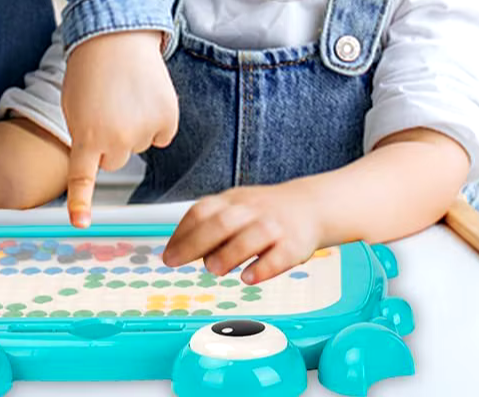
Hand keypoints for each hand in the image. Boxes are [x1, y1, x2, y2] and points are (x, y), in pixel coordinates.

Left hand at [61, 30, 176, 226]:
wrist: (117, 35)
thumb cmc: (90, 69)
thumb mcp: (73, 106)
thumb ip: (83, 136)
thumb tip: (99, 157)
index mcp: (86, 135)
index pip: (83, 178)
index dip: (81, 203)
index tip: (81, 223)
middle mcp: (116, 139)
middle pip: (114, 161)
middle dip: (109, 141)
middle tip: (106, 108)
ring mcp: (144, 131)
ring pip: (138, 146)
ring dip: (133, 127)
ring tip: (125, 95)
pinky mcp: (167, 119)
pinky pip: (161, 134)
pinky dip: (155, 120)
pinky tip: (146, 97)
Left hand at [162, 180, 322, 283]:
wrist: (311, 206)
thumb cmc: (265, 212)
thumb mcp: (236, 208)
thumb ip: (210, 226)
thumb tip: (179, 250)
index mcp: (233, 200)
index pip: (202, 211)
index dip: (182, 232)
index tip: (168, 254)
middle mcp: (252, 210)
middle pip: (222, 222)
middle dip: (196, 242)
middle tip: (176, 261)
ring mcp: (274, 226)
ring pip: (250, 236)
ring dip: (229, 253)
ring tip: (213, 269)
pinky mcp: (294, 244)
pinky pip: (279, 256)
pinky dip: (263, 268)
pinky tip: (248, 278)